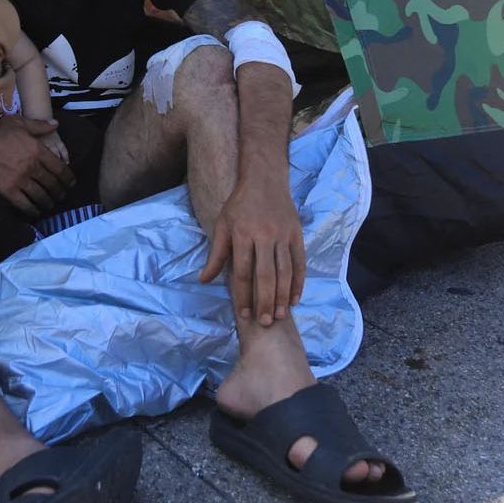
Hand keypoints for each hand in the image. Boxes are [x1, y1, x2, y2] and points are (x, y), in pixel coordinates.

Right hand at [0, 115, 75, 214]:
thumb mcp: (19, 123)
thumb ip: (39, 125)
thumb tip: (56, 124)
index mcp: (37, 150)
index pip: (59, 168)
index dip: (68, 178)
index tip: (71, 183)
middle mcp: (32, 167)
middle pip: (52, 184)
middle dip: (60, 192)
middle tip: (62, 195)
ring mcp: (20, 180)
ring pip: (41, 195)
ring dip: (49, 202)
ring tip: (51, 204)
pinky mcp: (8, 190)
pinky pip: (25, 204)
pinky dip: (32, 210)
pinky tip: (36, 211)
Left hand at [198, 177, 306, 326]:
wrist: (265, 179)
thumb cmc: (239, 205)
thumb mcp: (223, 225)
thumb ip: (216, 255)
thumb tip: (203, 280)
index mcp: (243, 234)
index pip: (244, 272)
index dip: (243, 295)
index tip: (243, 315)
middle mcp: (265, 236)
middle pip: (266, 275)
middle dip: (265, 301)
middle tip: (265, 323)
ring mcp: (283, 235)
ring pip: (285, 271)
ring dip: (283, 296)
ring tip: (281, 316)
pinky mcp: (297, 234)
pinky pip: (299, 262)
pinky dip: (298, 282)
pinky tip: (295, 299)